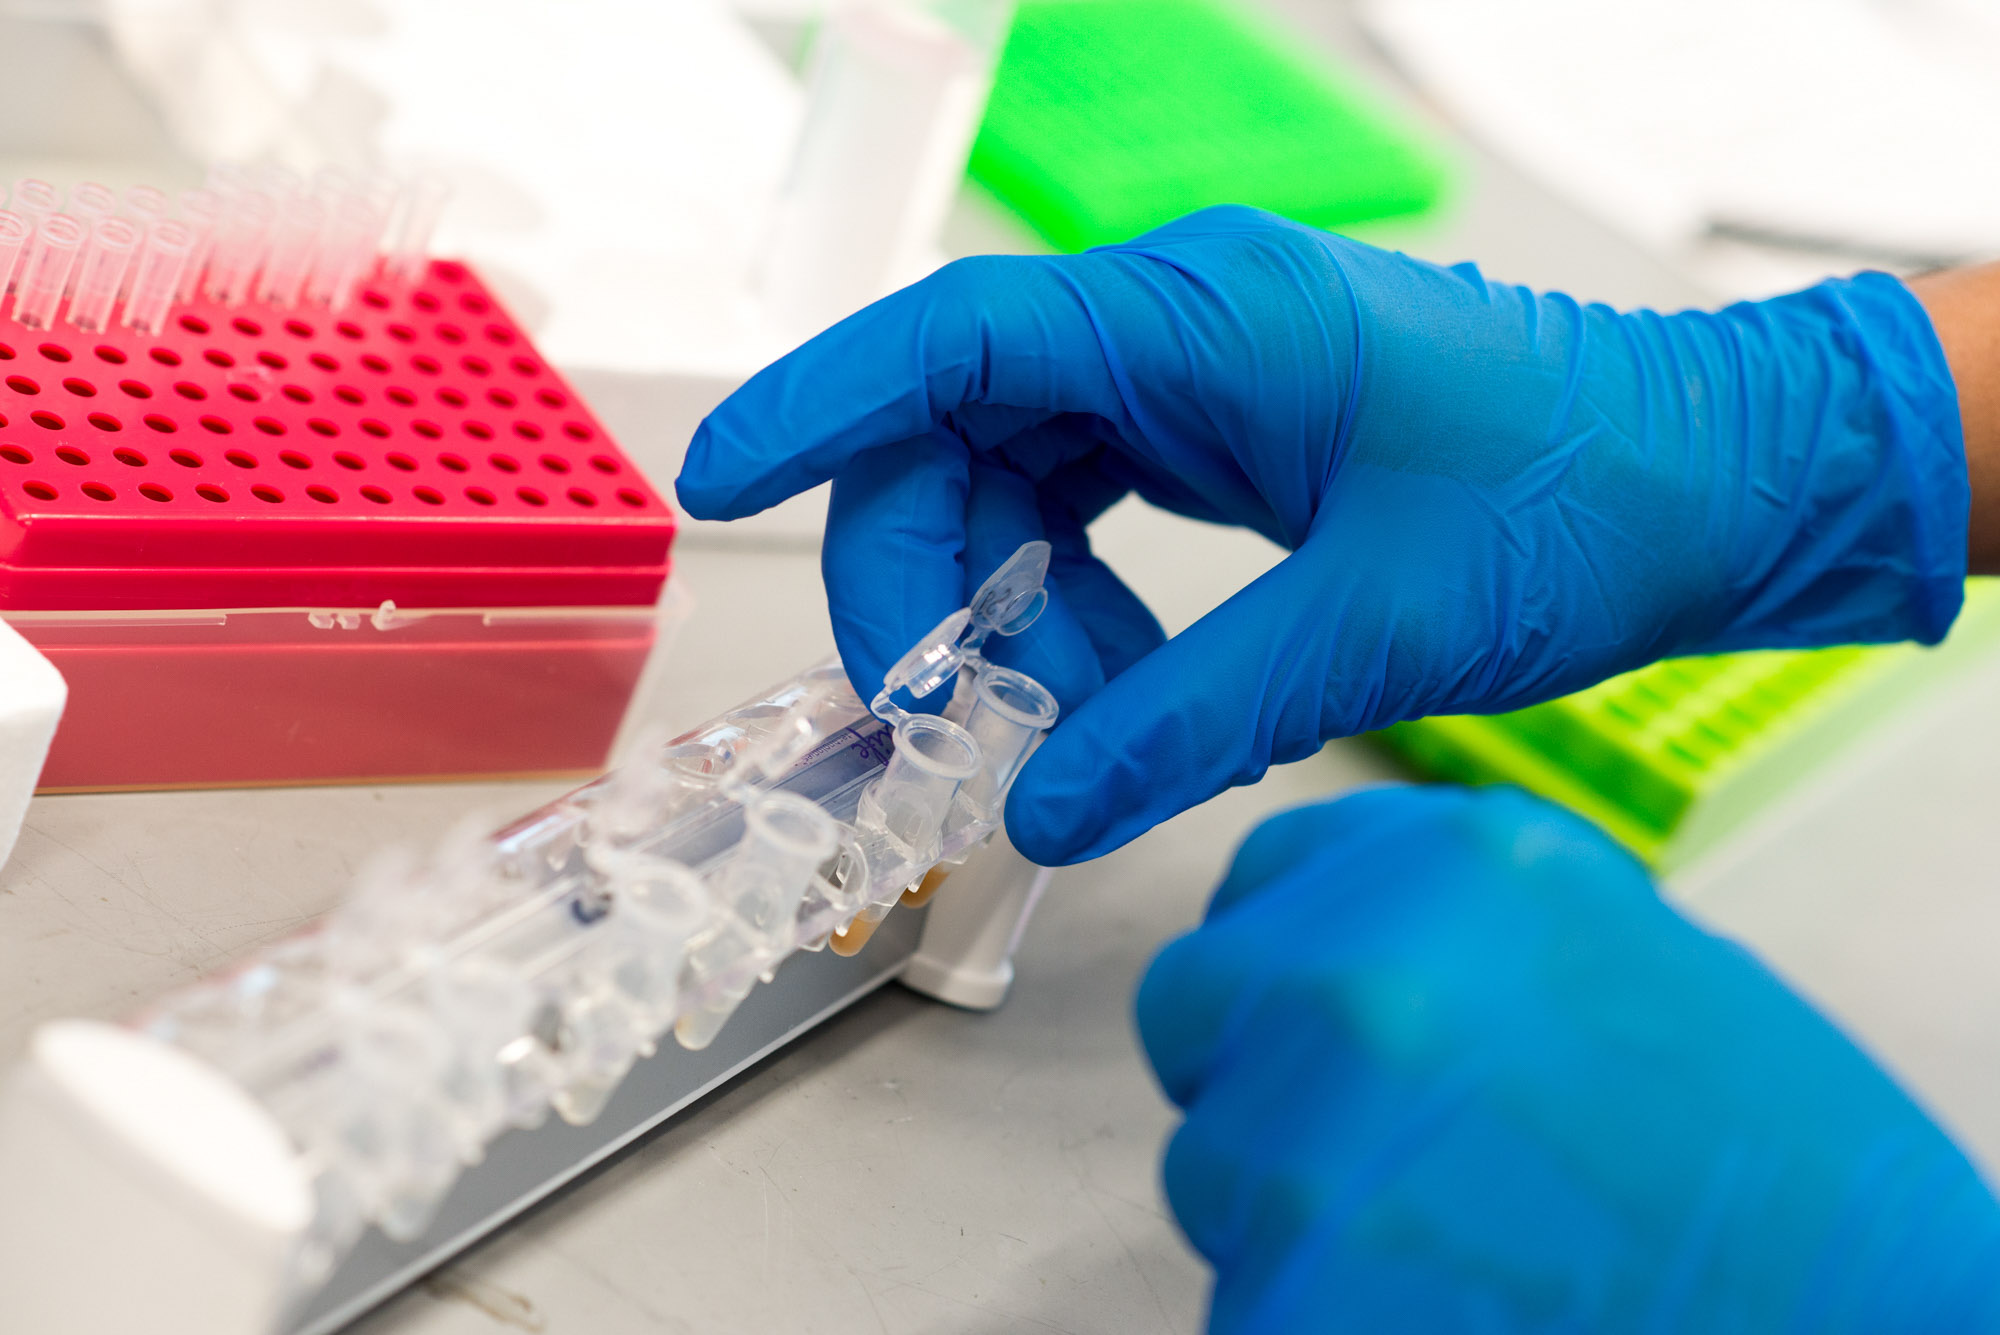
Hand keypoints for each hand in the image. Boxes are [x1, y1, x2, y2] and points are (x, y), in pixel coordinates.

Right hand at [678, 207, 1965, 864]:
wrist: (1713, 477)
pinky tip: (1118, 679)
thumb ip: (1194, 717)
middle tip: (941, 716)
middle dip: (924, 577)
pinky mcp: (1222, 432)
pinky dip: (1069, 600)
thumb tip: (1047, 807)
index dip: (821, 407)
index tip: (718, 479)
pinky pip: (1082, 507)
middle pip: (960, 429)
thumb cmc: (1582, 501)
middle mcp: (1181, 327)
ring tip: (1074, 716)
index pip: (958, 339)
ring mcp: (1198, 377)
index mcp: (1208, 320)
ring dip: (1005, 606)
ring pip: (1012, 478)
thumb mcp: (1378, 630)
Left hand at [1137, 785, 1999, 1332]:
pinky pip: (1243, 1301)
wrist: (1873, 1334)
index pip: (1260, 881)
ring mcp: (1311, 1134)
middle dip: (1260, 1080)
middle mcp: (1361, 972)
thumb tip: (1337, 944)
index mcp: (1455, 862)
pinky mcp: (1287, 1297)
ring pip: (1212, 1174)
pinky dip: (1311, 1320)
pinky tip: (1441, 1319)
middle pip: (1195, 1011)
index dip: (1286, 965)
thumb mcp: (1614, 956)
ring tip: (1457, 1250)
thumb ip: (1450, 930)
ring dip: (1296, 1218)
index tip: (1315, 1018)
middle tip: (1381, 1156)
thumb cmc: (1780, 1178)